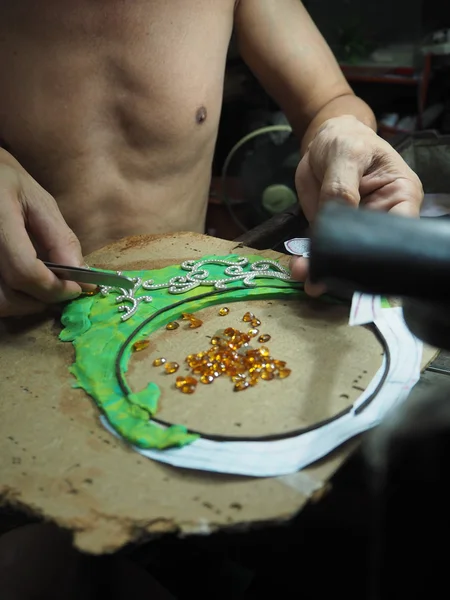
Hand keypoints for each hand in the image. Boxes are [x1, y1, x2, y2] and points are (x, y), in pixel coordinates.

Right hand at [0, 152, 84, 316]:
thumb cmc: (9, 185)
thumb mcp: (40, 202)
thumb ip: (61, 239)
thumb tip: (83, 278)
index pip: (24, 271)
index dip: (54, 287)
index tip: (76, 288)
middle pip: (6, 296)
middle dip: (40, 300)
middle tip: (61, 291)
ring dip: (23, 305)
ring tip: (43, 289)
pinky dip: (9, 300)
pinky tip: (23, 287)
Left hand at [291, 115, 423, 294]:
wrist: (322, 142)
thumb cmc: (346, 140)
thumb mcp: (346, 154)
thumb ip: (342, 185)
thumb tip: (341, 216)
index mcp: (400, 197)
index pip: (398, 231)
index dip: (382, 250)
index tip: (358, 261)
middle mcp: (381, 218)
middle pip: (371, 250)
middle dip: (349, 266)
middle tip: (327, 278)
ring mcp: (355, 229)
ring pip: (345, 256)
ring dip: (326, 269)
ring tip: (309, 280)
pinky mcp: (331, 233)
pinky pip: (323, 251)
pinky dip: (311, 261)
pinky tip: (300, 268)